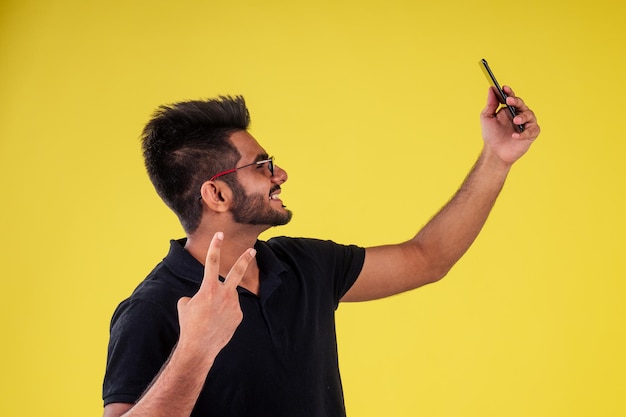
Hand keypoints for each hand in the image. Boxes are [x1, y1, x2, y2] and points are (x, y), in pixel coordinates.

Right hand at [176, 232, 255, 360]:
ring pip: (228, 296)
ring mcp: (234, 305)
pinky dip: (225, 313)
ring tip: (211, 316)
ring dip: (221, 302)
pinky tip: (217, 323)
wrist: (199, 348)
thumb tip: (203, 296)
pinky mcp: (239, 316)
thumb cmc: (189, 325)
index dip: (216, 247)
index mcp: (209, 288)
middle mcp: (224, 294)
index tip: (220, 234)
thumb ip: (196, 295)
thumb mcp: (185, 306)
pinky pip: (232, 309)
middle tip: (252, 249)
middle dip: (245, 259)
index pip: (212, 262)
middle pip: (237, 272)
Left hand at [480, 86, 540, 164]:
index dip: (509, 92)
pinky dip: (524, 133)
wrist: (495, 153)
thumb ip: (491, 104)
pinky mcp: (531, 134)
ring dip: (523, 116)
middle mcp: (519, 115)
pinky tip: (515, 136)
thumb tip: (492, 89)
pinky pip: (532, 130)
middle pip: (522, 104)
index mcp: (509, 109)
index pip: (511, 98)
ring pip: (530, 115)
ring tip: (515, 120)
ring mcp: (526, 124)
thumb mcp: (487, 118)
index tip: (504, 88)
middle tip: (509, 101)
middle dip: (517, 101)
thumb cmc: (491, 135)